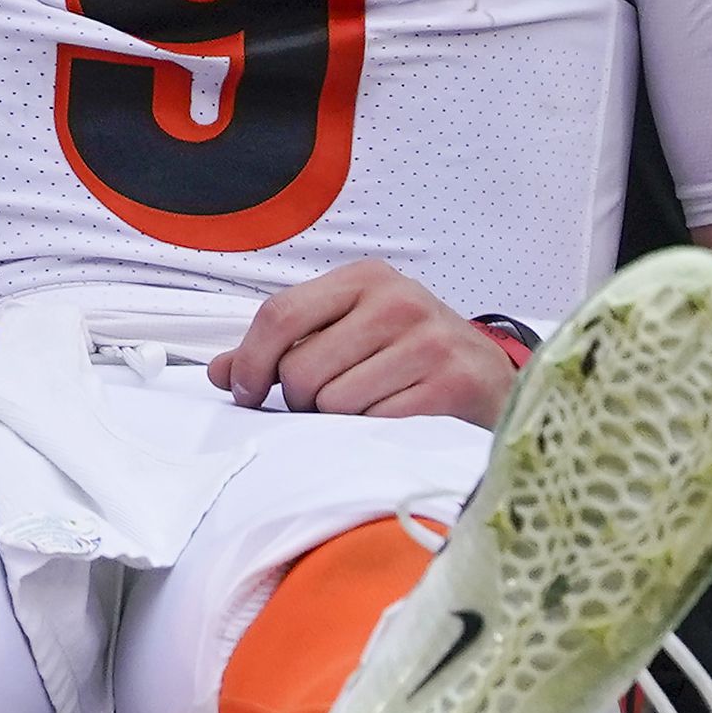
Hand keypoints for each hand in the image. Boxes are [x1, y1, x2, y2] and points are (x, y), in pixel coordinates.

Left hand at [214, 260, 519, 423]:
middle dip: (300, 401)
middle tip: (324, 405)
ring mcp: (427, 342)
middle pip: (300, 369)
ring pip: (334, 403)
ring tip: (367, 408)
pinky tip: (392, 421)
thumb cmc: (410, 356)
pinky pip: (375, 425)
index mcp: (365, 278)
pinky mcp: (449, 385)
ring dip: (338, 421)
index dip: (250, 361)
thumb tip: (219, 372)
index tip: (246, 392)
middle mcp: (397, 301)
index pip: (279, 315)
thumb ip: (283, 348)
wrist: (492, 382)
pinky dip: (372, 434)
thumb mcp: (349, 333)